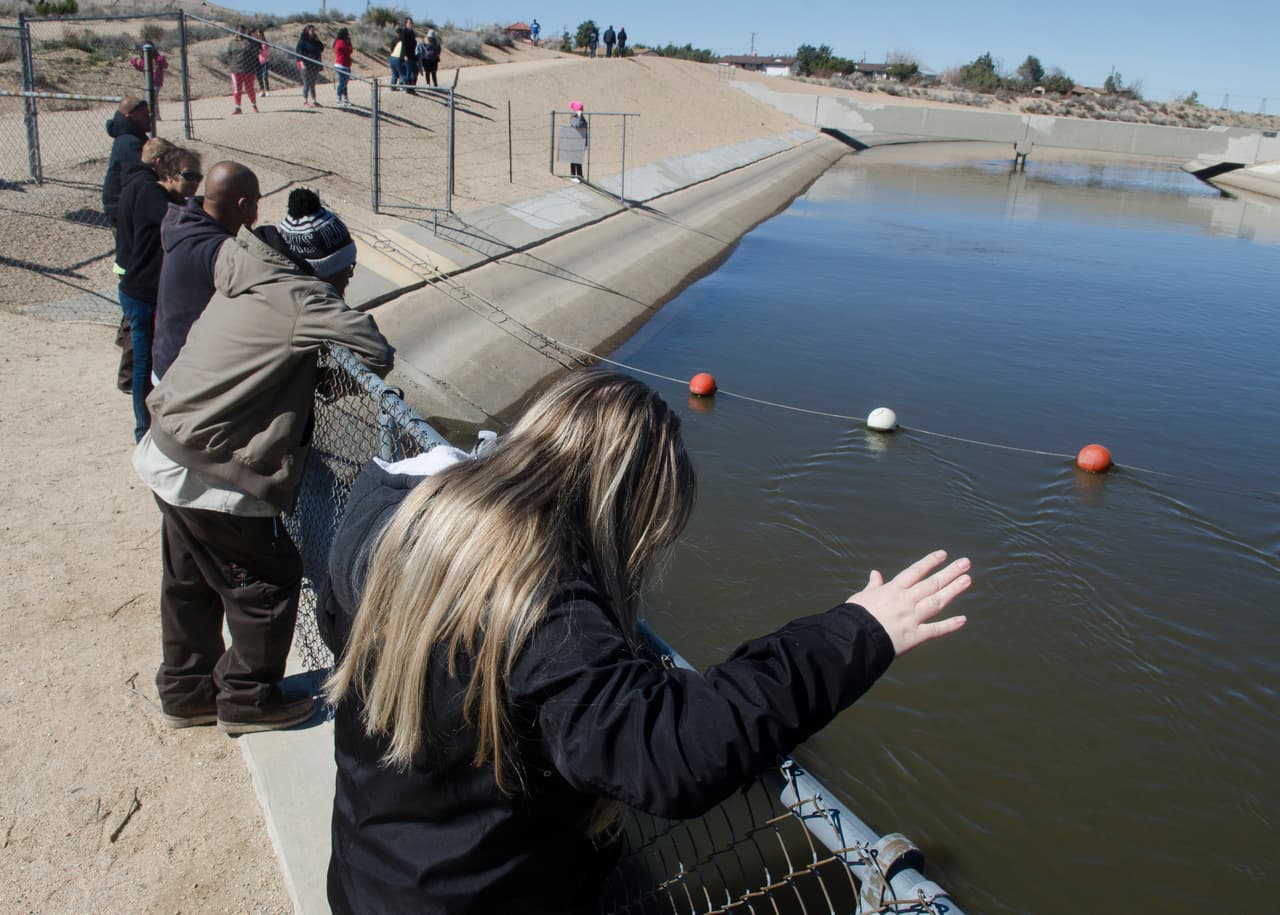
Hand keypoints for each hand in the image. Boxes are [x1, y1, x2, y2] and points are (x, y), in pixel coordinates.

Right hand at [846, 550, 970, 655]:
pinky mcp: (914, 636)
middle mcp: (906, 601)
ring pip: (936, 602)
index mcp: (893, 590)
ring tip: (967, 580)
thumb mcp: (862, 596)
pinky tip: (963, 620)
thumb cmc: (855, 616)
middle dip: (949, 572)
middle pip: (931, 584)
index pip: (915, 572)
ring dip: (953, 590)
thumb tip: (875, 573)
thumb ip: (873, 586)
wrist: (855, 638)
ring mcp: (912, 618)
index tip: (944, 554)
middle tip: (965, 563)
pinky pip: (935, 630)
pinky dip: (949, 625)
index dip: (929, 562)